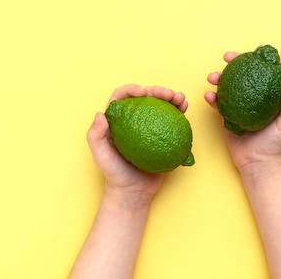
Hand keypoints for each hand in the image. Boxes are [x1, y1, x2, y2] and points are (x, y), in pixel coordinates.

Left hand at [86, 84, 188, 204]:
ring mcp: (149, 126)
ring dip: (172, 97)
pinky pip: (172, 119)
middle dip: (158, 90)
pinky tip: (185, 108)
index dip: (132, 90)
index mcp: (117, 120)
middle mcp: (133, 119)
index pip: (122, 98)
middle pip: (145, 98)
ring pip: (160, 105)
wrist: (133, 191)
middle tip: (169, 94)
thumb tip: (100, 114)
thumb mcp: (101, 157)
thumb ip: (95, 136)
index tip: (143, 93)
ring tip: (180, 98)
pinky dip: (179, 111)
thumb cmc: (115, 175)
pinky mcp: (163, 133)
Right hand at [204, 52, 280, 172]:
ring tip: (212, 76)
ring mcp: (241, 104)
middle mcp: (256, 95)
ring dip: (219, 76)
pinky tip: (208, 95)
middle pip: (246, 71)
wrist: (258, 164)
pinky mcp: (228, 115)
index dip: (265, 57)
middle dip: (236, 60)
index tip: (256, 50)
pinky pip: (219, 102)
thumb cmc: (277, 143)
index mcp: (273, 95)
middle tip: (228, 56)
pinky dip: (212, 97)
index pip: (271, 70)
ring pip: (229, 84)